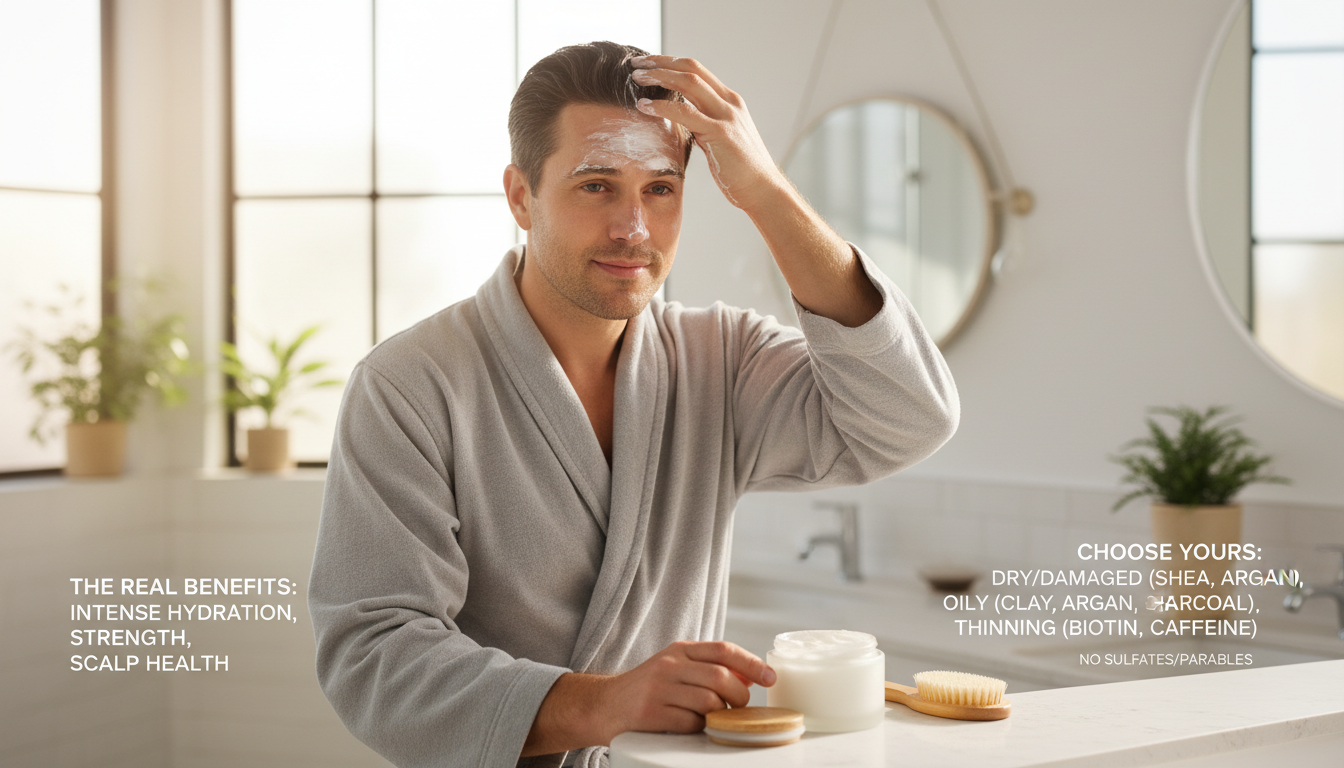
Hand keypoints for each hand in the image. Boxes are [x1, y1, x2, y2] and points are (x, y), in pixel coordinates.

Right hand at [602, 640, 776, 737]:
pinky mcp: (651, 713)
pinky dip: (699, 727)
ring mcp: (658, 688)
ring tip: (711, 717)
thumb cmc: (648, 688)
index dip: (751, 664)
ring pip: (709, 701)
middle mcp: (669, 665)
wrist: (604, 705)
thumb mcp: (677, 668)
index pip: (723, 649)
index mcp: (679, 649)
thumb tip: (750, 677)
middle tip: (738, 707)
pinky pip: (691, 722)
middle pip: (720, 677)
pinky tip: (691, 725)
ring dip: (719, 714)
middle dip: (738, 696)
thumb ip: (709, 668)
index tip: (770, 677)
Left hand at [629, 56, 784, 209]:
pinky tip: (644, 106)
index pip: (696, 70)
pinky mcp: (721, 133)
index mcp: (729, 101)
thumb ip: (702, 125)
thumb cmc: (740, 171)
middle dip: (660, 62)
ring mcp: (727, 116)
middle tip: (635, 64)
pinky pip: (686, 112)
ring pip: (689, 82)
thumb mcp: (719, 140)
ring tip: (636, 78)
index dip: (670, 63)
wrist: (764, 190)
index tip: (647, 64)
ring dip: (659, 76)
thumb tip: (680, 120)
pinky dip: (662, 106)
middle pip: (691, 68)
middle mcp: (729, 102)